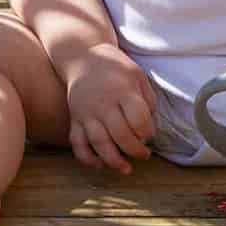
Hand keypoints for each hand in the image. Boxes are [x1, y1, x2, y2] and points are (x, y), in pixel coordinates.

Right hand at [61, 43, 157, 172]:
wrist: (83, 57)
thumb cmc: (115, 67)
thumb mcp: (137, 75)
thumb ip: (147, 99)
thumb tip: (150, 125)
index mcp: (122, 91)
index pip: (139, 119)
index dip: (148, 132)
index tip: (150, 134)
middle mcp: (103, 103)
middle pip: (120, 136)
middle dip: (135, 151)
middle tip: (144, 154)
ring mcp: (86, 113)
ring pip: (99, 144)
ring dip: (114, 161)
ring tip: (126, 168)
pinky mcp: (74, 120)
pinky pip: (78, 145)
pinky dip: (88, 159)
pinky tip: (100, 164)